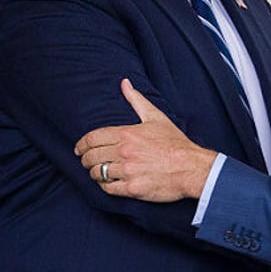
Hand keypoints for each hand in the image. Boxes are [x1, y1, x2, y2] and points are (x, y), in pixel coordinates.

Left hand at [74, 78, 215, 200]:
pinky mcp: (132, 188)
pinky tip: (109, 183)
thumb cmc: (175, 142)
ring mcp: (127, 171)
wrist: (191, 167)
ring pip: (97, 173)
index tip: (79, 149)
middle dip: (85, 159)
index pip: (92, 139)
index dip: (81, 145)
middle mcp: (124, 152)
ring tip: (98, 172)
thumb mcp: (156, 117)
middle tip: (86, 161)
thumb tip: (124, 83)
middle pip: (91, 157)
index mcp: (127, 134)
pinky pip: (108, 189)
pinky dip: (105, 186)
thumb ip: (136, 100)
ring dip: (95, 173)